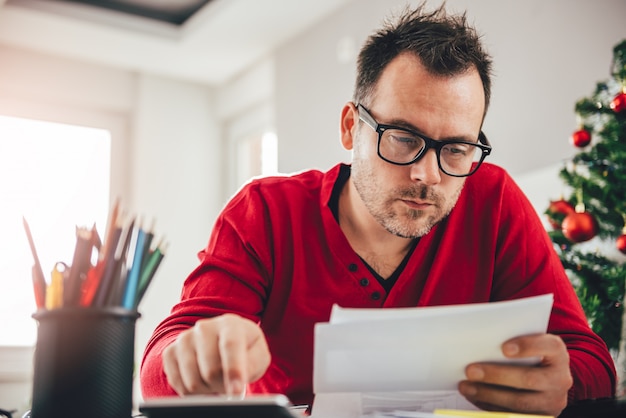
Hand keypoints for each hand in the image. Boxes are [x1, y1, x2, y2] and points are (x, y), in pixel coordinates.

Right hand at [162, 313, 270, 395]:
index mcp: (230, 324)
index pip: (230, 346)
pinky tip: (203, 380)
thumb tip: (237, 382)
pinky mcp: (170, 353)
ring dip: (208, 390)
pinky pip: (179, 385)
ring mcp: (184, 339)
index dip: (233, 370)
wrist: (221, 341)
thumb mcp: (259, 355)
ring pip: (193, 382)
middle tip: (231, 383)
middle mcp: (204, 327)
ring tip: (217, 380)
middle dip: (223, 385)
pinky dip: (193, 391)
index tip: (236, 392)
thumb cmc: (245, 349)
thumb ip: (253, 365)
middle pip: (211, 371)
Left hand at [458, 333, 572, 416]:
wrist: (549, 376)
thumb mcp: (528, 341)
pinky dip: (491, 407)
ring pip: (520, 403)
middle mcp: (560, 378)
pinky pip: (514, 415)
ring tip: (466, 387)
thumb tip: (479, 342)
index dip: (527, 346)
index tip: (504, 348)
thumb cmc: (530, 353)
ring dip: (488, 395)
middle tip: (470, 370)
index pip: (548, 346)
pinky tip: (474, 398)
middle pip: (529, 379)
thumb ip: (510, 338)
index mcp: (557, 352)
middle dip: (496, 375)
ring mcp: (553, 401)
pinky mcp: (542, 417)